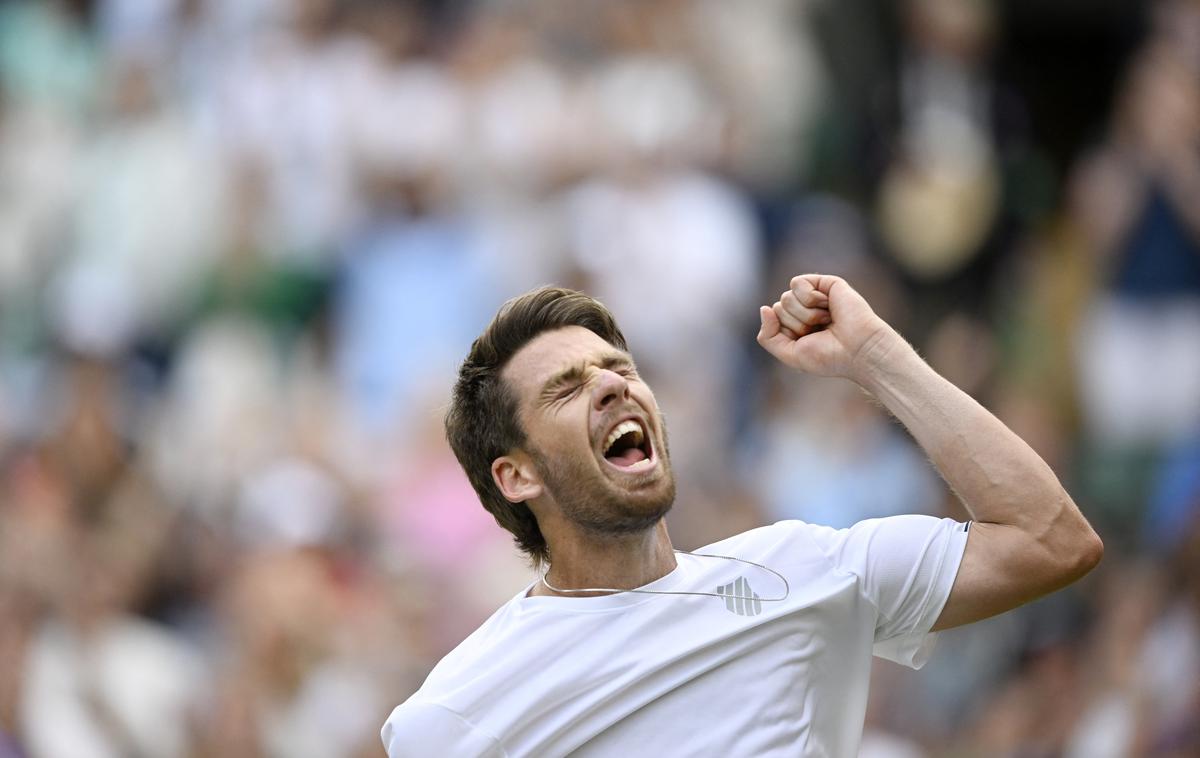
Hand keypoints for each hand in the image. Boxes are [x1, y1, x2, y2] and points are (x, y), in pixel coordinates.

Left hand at [756, 274, 899, 380]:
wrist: (858, 349)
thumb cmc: (828, 356)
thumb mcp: (790, 354)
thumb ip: (768, 336)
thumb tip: (764, 308)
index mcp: (795, 326)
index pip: (772, 319)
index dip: (787, 333)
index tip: (808, 341)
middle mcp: (804, 309)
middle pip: (779, 307)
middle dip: (796, 323)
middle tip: (820, 331)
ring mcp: (814, 296)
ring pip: (786, 297)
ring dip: (805, 314)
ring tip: (827, 320)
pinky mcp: (825, 283)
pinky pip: (797, 283)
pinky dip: (809, 298)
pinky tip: (827, 306)